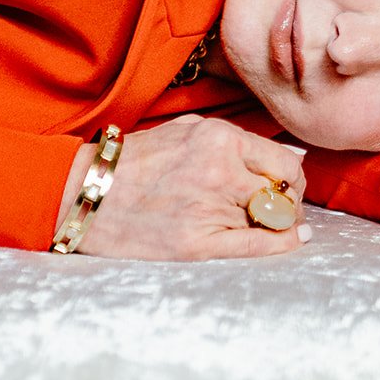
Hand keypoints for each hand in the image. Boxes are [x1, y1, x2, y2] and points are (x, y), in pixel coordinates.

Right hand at [58, 115, 308, 260]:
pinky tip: (291, 241)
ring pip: (273, 220)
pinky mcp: (197, 245)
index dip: (292, 180)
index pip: (286, 163)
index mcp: (219, 139)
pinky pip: (258, 247)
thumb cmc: (137, 162)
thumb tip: (293, 157)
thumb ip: (237, 142)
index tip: (286, 189)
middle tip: (282, 211)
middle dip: (289, 203)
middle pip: (285, 193)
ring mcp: (210, 209)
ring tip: (264, 225)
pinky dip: (281, 245)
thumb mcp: (187, 132)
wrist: (86, 194)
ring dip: (277, 225)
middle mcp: (220, 171)